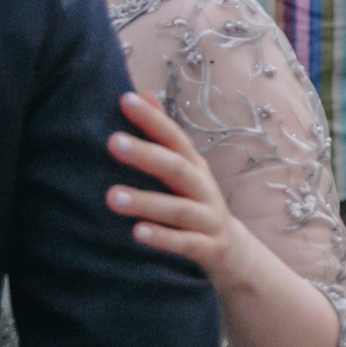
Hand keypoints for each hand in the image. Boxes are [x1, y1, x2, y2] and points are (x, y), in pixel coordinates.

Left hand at [105, 93, 258, 282]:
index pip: (174, 138)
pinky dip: (163, 239)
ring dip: (146, 202)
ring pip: (178, 209)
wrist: (233, 253)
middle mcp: (204, 189)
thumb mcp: (184, 170)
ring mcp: (208, 220)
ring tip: (112, 197)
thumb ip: (163, 136)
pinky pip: (185, 244)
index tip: (125, 100)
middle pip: (177, 168)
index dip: (153, 119)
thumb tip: (143, 93)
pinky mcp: (209, 249)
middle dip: (146, 155)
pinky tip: (136, 234)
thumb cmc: (196, 204)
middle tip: (112, 142)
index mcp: (195, 168)